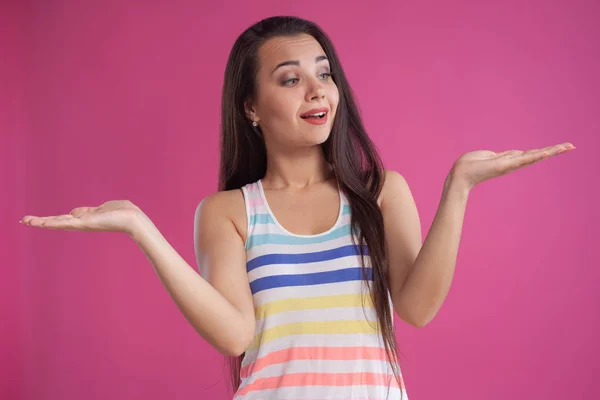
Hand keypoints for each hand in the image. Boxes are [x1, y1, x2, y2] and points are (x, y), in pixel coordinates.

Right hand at [19, 200, 142, 235]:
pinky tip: (39, 223)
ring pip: (58, 222)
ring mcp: (82, 224)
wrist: (133, 220)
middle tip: (25, 220)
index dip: (53, 218)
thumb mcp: (103, 208)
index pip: (67, 218)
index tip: (39, 220)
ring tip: (26, 220)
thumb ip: (89, 210)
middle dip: (42, 221)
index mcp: (87, 218)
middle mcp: (82, 223)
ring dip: (41, 221)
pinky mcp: (84, 223)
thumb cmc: (123, 213)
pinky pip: (64, 222)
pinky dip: (51, 222)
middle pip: (58, 221)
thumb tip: (73, 212)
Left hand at [450, 142, 575, 189]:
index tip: (559, 147)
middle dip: (554, 151)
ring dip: (551, 151)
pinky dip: (535, 156)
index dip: (543, 151)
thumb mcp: (486, 155)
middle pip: (536, 155)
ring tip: (567, 147)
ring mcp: (509, 165)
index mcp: (507, 160)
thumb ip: (499, 154)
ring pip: (534, 156)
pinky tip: (547, 153)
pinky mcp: (505, 165)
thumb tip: (507, 153)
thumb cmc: (469, 165)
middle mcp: (512, 163)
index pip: (529, 154)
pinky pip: (523, 159)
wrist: (459, 175)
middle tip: (571, 146)